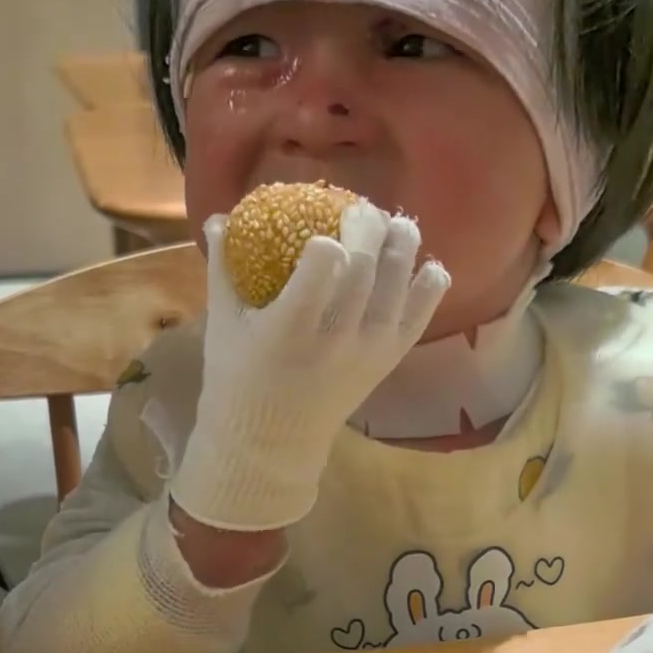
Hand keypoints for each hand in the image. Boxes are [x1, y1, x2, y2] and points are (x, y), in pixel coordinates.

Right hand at [171, 202, 448, 530]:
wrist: (271, 443)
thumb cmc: (238, 379)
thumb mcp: (223, 325)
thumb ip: (222, 268)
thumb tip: (221, 215)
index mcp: (289, 328)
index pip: (321, 272)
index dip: (328, 243)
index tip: (323, 229)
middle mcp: (335, 338)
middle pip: (364, 269)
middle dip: (368, 229)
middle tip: (362, 210)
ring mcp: (368, 350)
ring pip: (397, 287)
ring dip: (403, 248)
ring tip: (398, 224)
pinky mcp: (388, 361)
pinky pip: (418, 318)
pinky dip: (429, 288)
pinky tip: (430, 264)